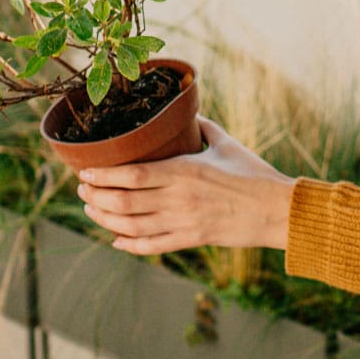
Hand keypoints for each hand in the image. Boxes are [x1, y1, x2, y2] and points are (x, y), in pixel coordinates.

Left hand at [76, 116, 297, 255]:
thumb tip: (186, 112)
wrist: (277, 209)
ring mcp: (184, 222)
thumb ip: (202, 127)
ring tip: (92, 210)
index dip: (104, 175)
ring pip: (132, 225)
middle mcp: (179, 198)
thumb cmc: (254, 173)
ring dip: (106, 220)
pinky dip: (130, 245)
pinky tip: (116, 240)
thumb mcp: (226, 144)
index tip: (85, 172)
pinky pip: (152, 246)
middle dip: (97, 197)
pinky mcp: (192, 239)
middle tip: (82, 190)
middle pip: (124, 201)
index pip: (132, 174)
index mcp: (184, 170)